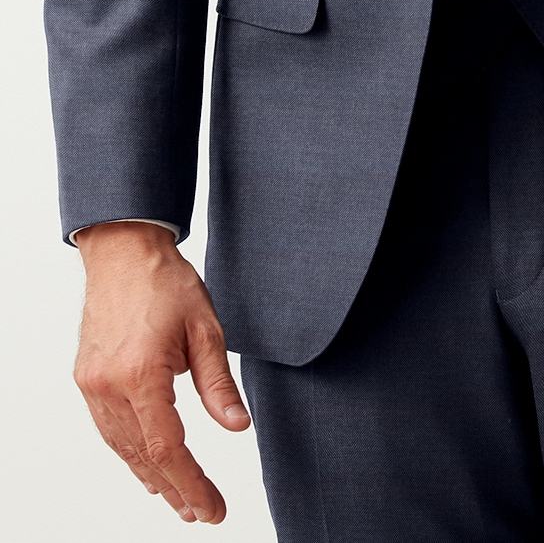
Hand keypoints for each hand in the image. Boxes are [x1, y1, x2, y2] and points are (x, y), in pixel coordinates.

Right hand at [74, 222, 250, 523]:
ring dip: (151, 476)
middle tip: (201, 513)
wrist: (123, 250)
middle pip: (143, 456)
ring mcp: (93, 383)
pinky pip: (109, 428)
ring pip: (122, 447)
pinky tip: (146, 464)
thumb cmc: (166, 282)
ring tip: (178, 499)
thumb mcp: (206, 328)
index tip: (213, 509)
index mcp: (141, 375)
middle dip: (175, 489)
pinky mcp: (87, 376)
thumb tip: (238, 426)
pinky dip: (130, 451)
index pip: (168, 449)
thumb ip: (219, 384)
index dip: (192, 485)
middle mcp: (110, 386)